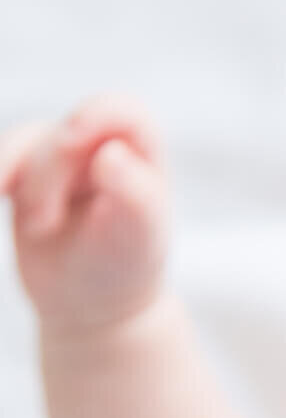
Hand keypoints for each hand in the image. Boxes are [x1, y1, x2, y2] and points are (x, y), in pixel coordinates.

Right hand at [1, 95, 167, 334]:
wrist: (89, 305)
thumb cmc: (124, 268)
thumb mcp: (137, 239)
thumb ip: (135, 196)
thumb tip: (110, 154)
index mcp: (140, 153)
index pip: (121, 111)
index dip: (94, 116)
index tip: (72, 140)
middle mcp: (99, 145)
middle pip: (61, 135)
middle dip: (47, 177)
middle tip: (46, 226)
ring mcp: (58, 157)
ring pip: (22, 144)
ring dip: (12, 176)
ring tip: (32, 226)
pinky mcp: (25, 173)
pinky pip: (2, 158)